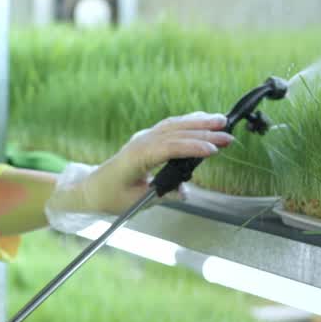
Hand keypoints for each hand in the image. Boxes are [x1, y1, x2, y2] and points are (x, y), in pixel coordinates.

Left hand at [78, 111, 233, 215]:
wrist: (93, 188)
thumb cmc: (112, 196)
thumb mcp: (137, 201)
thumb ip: (162, 195)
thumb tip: (183, 192)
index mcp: (137, 156)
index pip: (169, 148)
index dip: (192, 147)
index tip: (213, 149)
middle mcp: (141, 141)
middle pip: (175, 131)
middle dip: (203, 131)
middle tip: (227, 134)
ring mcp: (144, 137)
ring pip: (174, 124)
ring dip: (198, 121)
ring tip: (221, 121)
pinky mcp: (148, 138)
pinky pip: (170, 126)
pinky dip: (188, 122)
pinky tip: (204, 120)